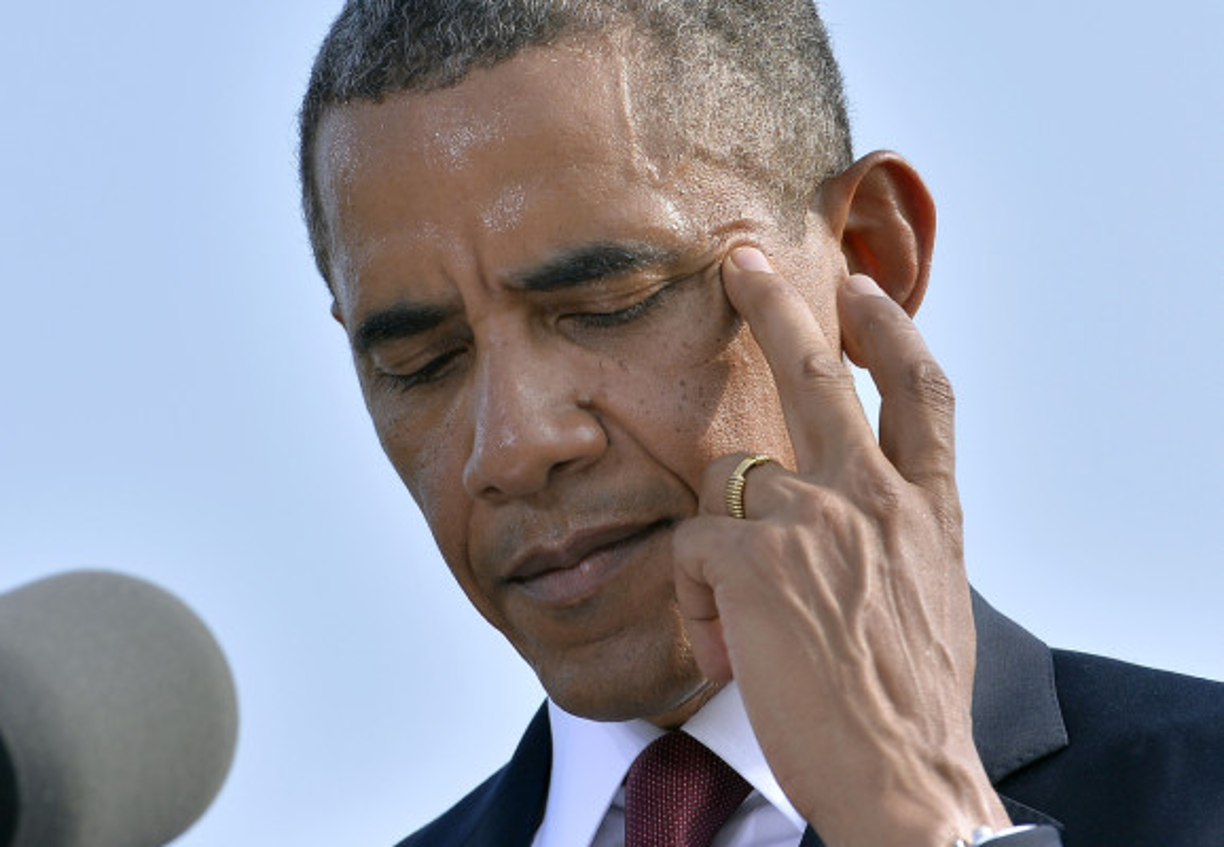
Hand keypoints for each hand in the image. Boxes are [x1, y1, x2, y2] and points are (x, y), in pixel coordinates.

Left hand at [672, 247, 1010, 845]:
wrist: (905, 780)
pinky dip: (693, 598)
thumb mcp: (929, 595)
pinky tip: (721, 648)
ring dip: (717, 541)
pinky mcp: (753, 561)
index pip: (922, 390)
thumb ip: (895, 533)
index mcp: (928, 507)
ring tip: (734, 620)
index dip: (891, 329)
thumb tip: (851, 506)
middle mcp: (875, 497)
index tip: (862, 289)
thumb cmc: (908, 701)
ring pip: (726, 475)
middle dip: (777, 305)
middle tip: (741, 262)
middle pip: (818, 371)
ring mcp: (814, 521)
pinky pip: (690, 548)